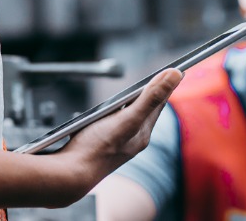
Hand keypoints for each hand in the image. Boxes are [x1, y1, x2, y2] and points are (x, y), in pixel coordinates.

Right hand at [55, 69, 181, 192]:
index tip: (176, 69)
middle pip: (146, 110)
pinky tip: (106, 112)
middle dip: (151, 93)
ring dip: (131, 103)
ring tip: (137, 92)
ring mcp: (117, 143)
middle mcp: (133, 139)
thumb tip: (176, 75)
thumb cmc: (96, 148)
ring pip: (129, 117)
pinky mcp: (101, 145)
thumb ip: (151, 97)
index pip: (159, 103)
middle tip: (159, 78)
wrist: (69, 176)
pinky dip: (113, 114)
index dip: (165, 84)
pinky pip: (112, 124)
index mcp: (143, 133)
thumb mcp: (128, 118)